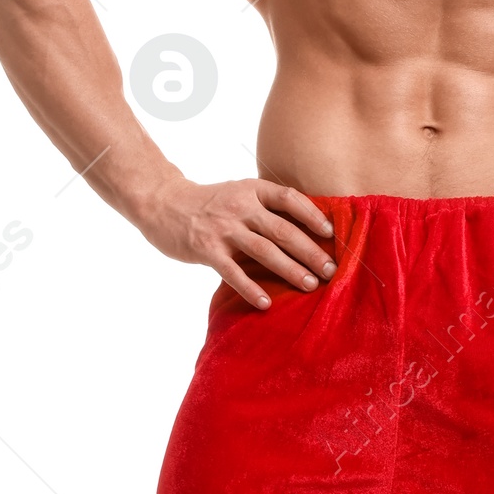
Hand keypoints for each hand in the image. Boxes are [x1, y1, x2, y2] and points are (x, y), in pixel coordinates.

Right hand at [144, 176, 336, 310]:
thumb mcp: (239, 193)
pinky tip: (267, 303)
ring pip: (264, 251)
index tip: (331, 234)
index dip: (312, 215)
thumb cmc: (209, 203)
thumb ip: (265, 207)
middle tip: (331, 270)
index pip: (289, 198)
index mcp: (252, 189)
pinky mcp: (207, 249)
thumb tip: (307, 230)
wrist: (162, 204)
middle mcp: (240, 206)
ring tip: (310, 285)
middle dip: (310, 251)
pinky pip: (233, 272)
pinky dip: (251, 289)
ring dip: (290, 270)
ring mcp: (223, 228)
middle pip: (282, 230)